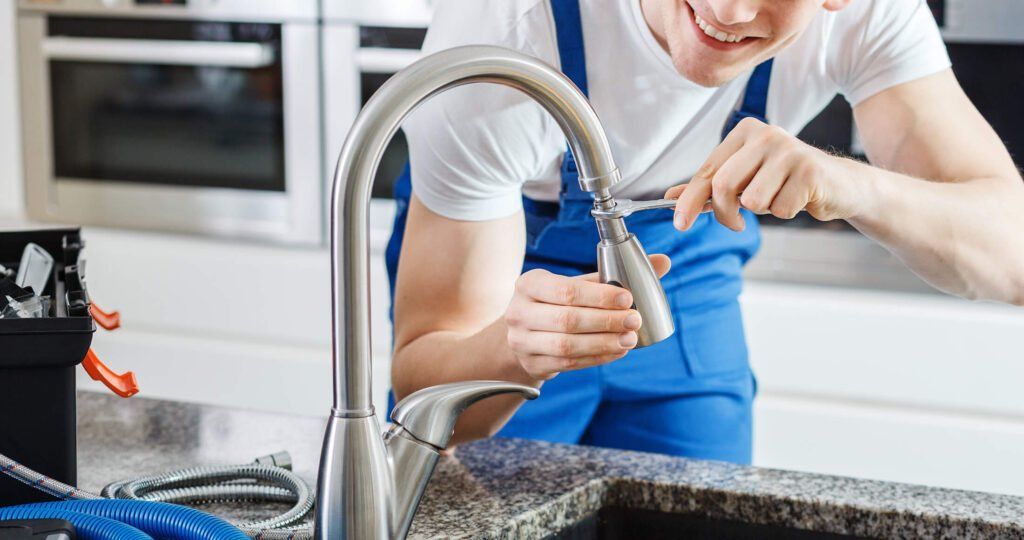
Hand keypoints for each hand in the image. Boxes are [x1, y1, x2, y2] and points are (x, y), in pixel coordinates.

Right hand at [504, 255, 670, 380]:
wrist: (524, 334)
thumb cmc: (557, 303)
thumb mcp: (577, 284)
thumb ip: (614, 275)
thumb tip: (663, 261)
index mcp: (530, 284)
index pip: (566, 291)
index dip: (599, 297)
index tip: (628, 299)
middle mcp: (519, 312)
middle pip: (568, 320)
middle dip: (605, 321)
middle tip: (634, 321)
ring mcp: (522, 341)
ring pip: (566, 345)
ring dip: (602, 343)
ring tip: (629, 339)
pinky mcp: (532, 363)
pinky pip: (568, 363)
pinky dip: (595, 358)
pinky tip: (616, 351)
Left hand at [668, 117, 864, 231]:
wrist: (839, 184)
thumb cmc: (787, 181)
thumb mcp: (745, 179)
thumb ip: (709, 186)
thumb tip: (670, 196)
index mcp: (745, 132)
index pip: (707, 171)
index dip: (690, 200)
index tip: (680, 223)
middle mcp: (765, 135)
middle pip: (723, 186)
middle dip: (725, 214)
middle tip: (736, 224)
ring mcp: (789, 150)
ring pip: (752, 200)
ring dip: (763, 211)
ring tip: (779, 198)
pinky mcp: (809, 171)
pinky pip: (779, 209)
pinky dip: (785, 213)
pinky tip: (798, 199)